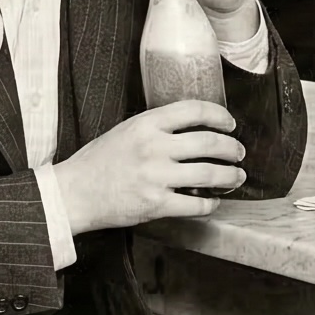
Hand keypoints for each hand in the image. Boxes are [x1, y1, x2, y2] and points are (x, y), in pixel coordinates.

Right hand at [52, 100, 246, 231]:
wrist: (75, 193)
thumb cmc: (97, 162)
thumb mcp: (125, 131)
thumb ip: (156, 127)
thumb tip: (192, 127)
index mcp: (146, 124)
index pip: (194, 110)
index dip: (220, 115)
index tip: (230, 123)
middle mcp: (154, 148)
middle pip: (210, 143)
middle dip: (233, 148)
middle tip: (239, 153)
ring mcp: (156, 177)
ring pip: (210, 174)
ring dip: (231, 176)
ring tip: (237, 177)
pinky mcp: (156, 204)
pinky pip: (196, 204)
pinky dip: (211, 204)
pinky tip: (213, 201)